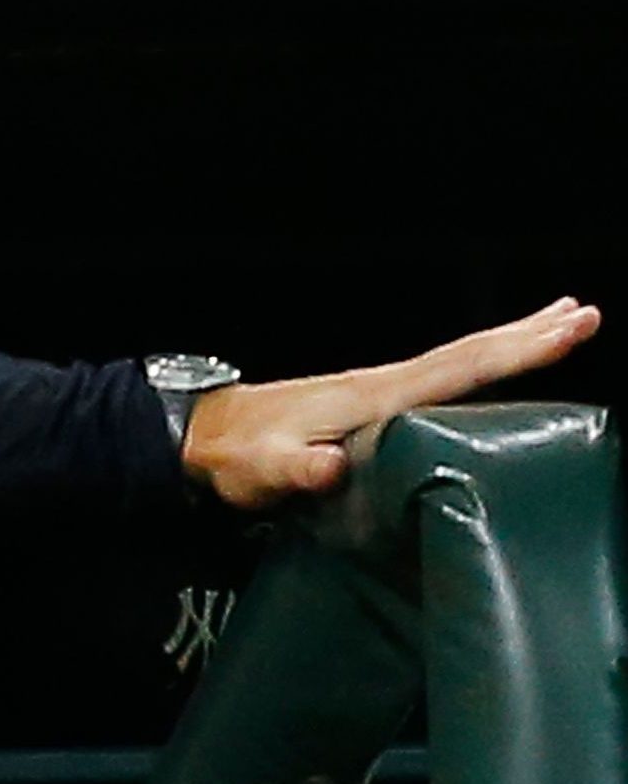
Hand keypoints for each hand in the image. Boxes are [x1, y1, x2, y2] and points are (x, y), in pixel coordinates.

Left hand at [184, 297, 601, 510]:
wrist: (198, 439)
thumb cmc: (234, 457)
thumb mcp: (263, 470)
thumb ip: (298, 470)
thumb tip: (331, 467)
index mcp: (371, 396)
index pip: (458, 368)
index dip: (515, 351)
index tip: (569, 327)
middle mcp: (381, 385)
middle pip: (468, 355)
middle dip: (527, 336)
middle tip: (585, 313)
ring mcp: (374, 393)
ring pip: (457, 362)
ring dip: (508, 344)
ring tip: (557, 326)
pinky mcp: (365, 406)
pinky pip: (438, 380)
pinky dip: (474, 366)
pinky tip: (489, 373)